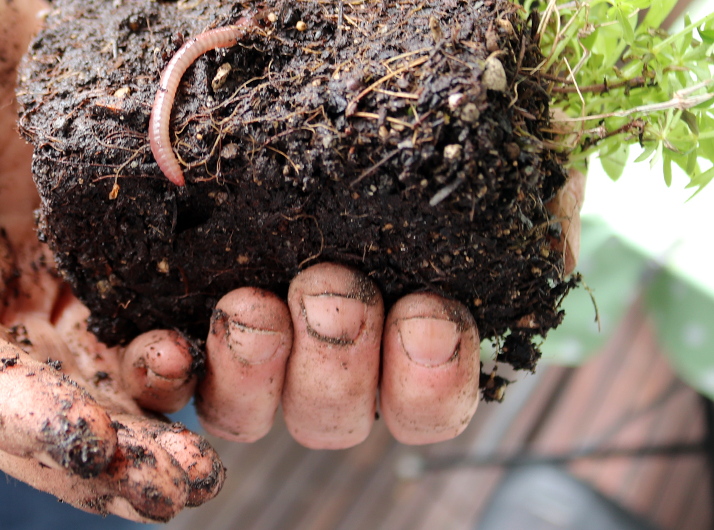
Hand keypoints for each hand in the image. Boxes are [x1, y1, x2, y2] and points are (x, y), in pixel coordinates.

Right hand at [0, 0, 218, 520]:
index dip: (8, 411)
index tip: (83, 439)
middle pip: (16, 411)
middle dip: (90, 458)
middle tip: (174, 486)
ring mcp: (29, 296)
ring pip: (82, 397)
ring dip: (141, 441)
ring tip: (203, 467)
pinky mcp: (91, 275)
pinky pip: (129, 344)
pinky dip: (172, 376)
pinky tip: (218, 378)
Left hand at [194, 170, 586, 447]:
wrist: (330, 92)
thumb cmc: (423, 131)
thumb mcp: (488, 156)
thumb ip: (529, 207)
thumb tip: (544, 251)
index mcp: (409, 345)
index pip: (427, 408)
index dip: (430, 385)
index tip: (430, 320)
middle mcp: (332, 363)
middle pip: (335, 416)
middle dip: (339, 359)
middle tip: (333, 292)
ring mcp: (257, 350)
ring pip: (252, 410)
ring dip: (257, 365)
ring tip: (257, 303)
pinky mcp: (187, 323)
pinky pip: (173, 375)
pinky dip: (170, 368)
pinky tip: (169, 341)